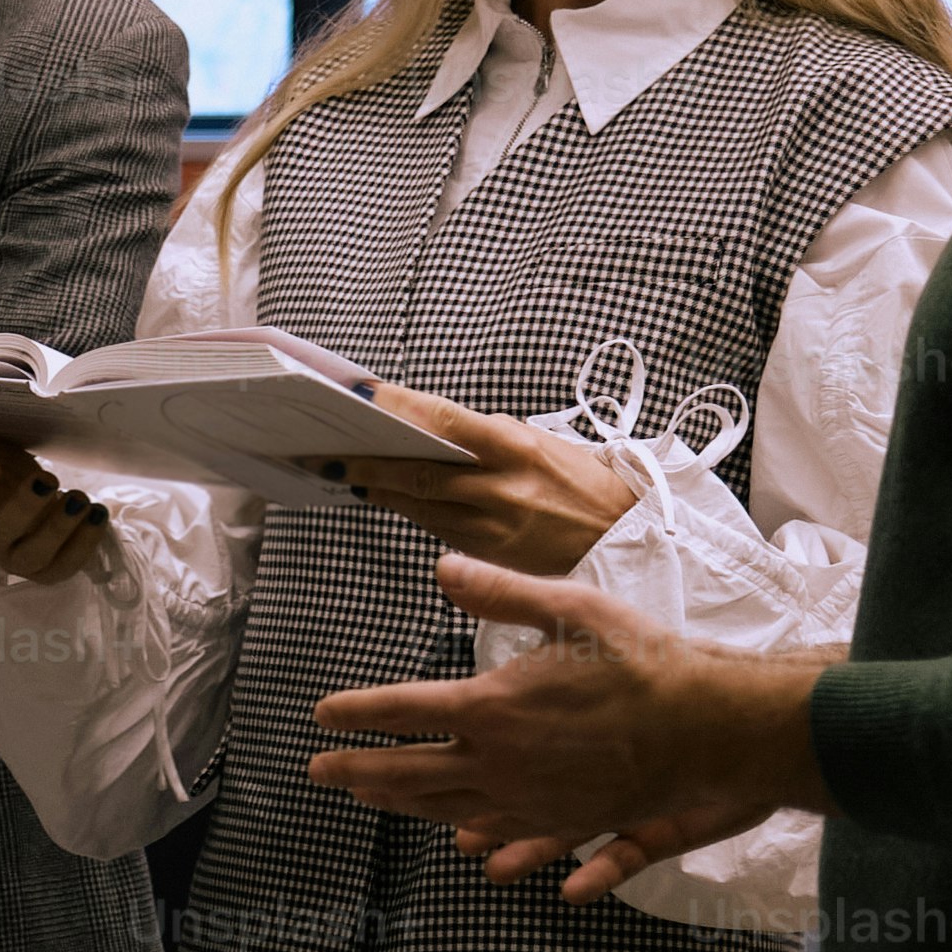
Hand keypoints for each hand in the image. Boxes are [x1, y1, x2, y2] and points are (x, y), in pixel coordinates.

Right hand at [0, 418, 115, 584]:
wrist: (39, 491)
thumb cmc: (3, 469)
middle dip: (23, 509)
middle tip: (46, 479)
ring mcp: (19, 560)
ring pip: (33, 557)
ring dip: (57, 529)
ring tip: (79, 499)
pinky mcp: (50, 571)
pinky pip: (65, 568)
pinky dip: (84, 545)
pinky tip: (97, 516)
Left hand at [303, 556, 829, 900]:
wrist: (714, 730)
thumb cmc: (645, 662)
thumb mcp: (571, 610)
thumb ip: (501, 592)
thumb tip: (443, 568)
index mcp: (490, 709)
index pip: (400, 712)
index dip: (354, 713)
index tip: (321, 715)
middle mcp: (499, 765)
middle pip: (408, 773)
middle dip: (357, 771)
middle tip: (319, 772)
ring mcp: (531, 802)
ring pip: (449, 810)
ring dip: (404, 804)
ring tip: (372, 799)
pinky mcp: (567, 823)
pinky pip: (510, 838)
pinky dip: (483, 841)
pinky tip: (473, 850)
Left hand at [327, 384, 639, 578]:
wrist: (627, 536)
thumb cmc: (582, 482)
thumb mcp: (540, 444)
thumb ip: (485, 438)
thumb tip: (428, 426)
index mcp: (517, 446)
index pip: (444, 420)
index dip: (396, 408)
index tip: (357, 395)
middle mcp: (503, 486)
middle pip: (419, 471)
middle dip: (367, 459)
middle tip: (324, 447)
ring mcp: (495, 526)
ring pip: (420, 504)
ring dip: (376, 487)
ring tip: (340, 468)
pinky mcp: (491, 556)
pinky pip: (436, 529)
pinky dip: (406, 510)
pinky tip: (379, 496)